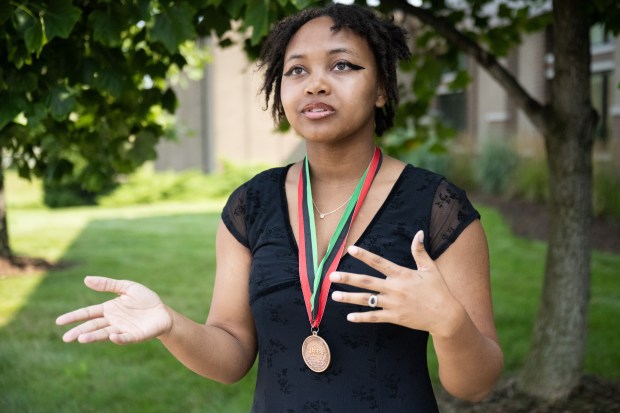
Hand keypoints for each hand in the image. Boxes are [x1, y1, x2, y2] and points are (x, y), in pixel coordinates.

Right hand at [56, 276, 172, 344]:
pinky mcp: (135, 335)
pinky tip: (113, 336)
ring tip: (81, 339)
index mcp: (109, 309)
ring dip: (94, 337)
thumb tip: (86, 279)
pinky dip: (119, 338)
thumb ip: (108, 284)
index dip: (74, 317)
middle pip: (93, 326)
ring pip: (105, 334)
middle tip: (66, 338)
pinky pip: (126, 337)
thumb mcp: (126, 287)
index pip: (88, 313)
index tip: (59, 321)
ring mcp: (123, 329)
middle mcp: (113, 321)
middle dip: (79, 331)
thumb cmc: (144, 299)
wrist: (163, 312)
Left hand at [329, 230, 461, 335]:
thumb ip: (420, 252)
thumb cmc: (439, 290)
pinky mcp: (395, 317)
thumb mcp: (430, 269)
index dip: (364, 255)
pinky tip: (349, 316)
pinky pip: (375, 317)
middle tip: (331, 276)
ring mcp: (393, 304)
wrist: (446, 315)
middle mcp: (394, 288)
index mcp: (402, 274)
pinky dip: (361, 317)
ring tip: (334, 296)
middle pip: (366, 282)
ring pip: (367, 300)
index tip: (351, 249)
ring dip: (349, 298)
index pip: (379, 262)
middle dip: (348, 278)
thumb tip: (419, 233)